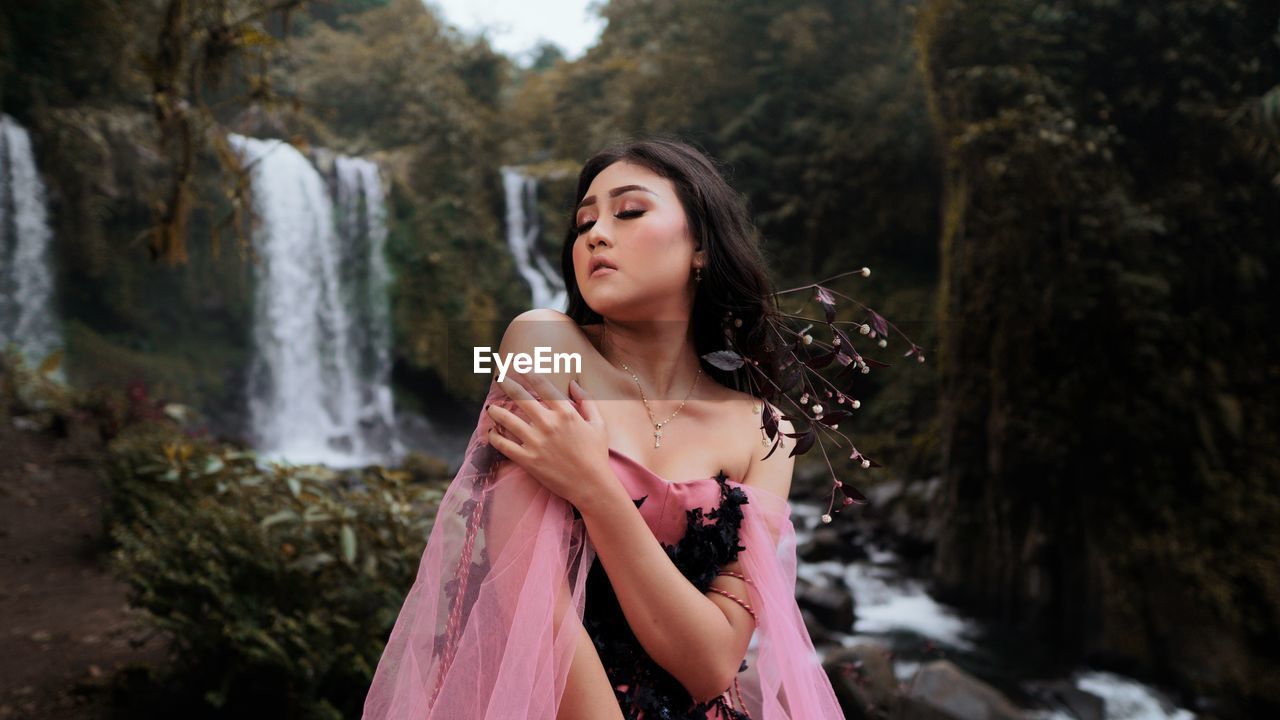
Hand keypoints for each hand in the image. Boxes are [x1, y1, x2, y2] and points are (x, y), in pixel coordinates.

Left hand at [485, 371, 610, 507]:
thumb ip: (587, 400)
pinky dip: (494, 437)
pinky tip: (492, 433)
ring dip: (496, 411)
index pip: (543, 386)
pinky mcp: (528, 459)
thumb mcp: (598, 424)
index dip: (530, 374)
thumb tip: (573, 383)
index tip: (522, 367)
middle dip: (507, 384)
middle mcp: (549, 424)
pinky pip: (504, 445)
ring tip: (491, 408)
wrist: (591, 485)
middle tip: (499, 377)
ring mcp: (536, 442)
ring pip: (507, 420)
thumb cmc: (597, 454)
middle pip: (520, 397)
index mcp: (566, 413)